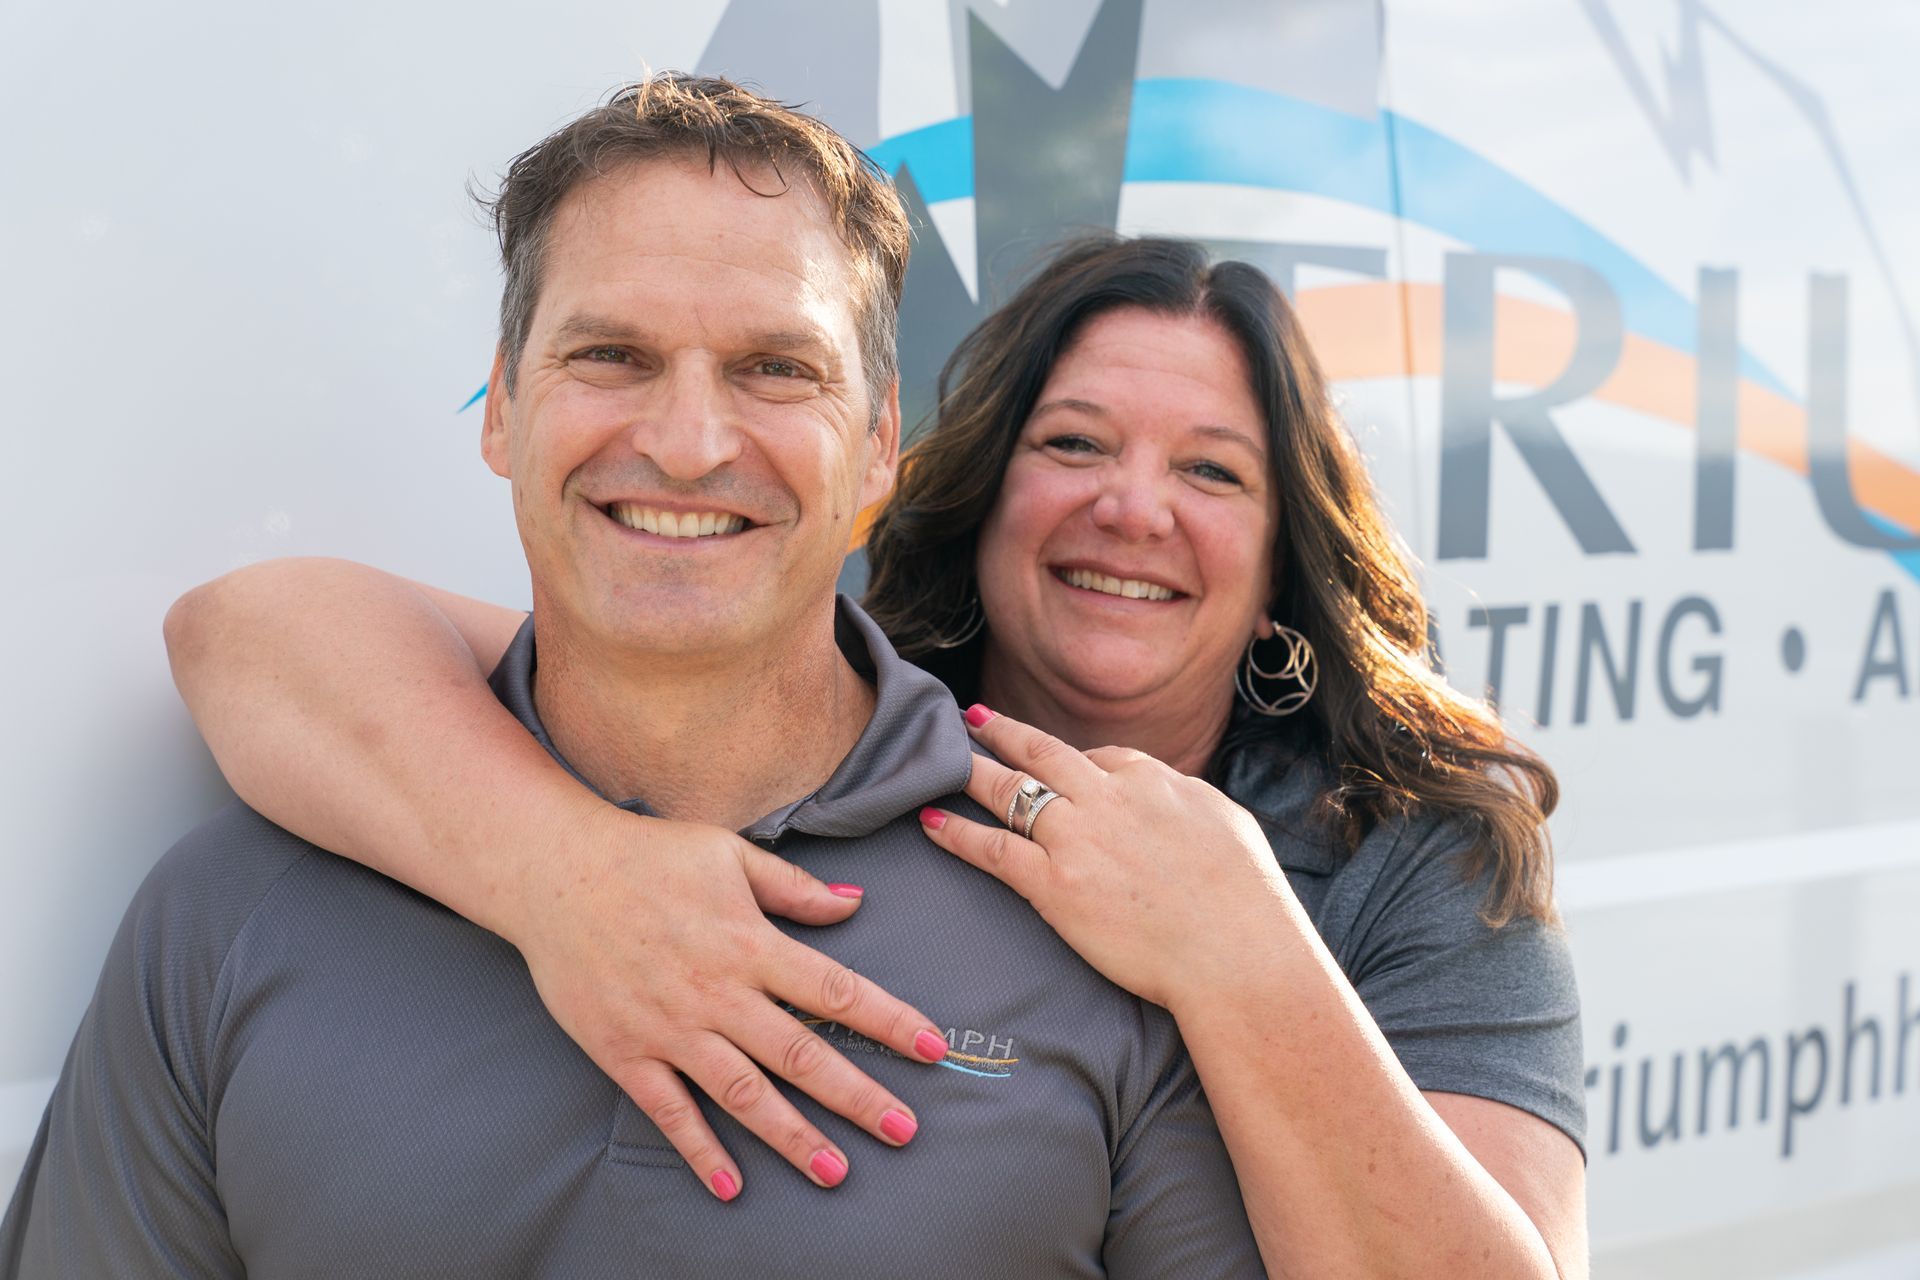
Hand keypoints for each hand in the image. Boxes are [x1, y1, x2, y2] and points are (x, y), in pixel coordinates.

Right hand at [505, 798, 950, 1200]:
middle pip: (800, 1055)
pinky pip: (668, 1110)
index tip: (933, 1048)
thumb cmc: (648, 855)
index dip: (888, 1021)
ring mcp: (670, 1027)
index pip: (834, 990)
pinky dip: (700, 1150)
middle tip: (904, 1130)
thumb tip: (855, 904)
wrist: (553, 872)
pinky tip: (731, 1185)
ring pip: (742, 1094)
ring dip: (792, 1136)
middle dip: (857, 1096)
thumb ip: (794, 887)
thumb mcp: (729, 853)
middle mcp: (717, 993)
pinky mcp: (624, 1051)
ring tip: (836, 1172)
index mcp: (749, 942)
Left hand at [917, 705, 1293, 1010]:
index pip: (1100, 756)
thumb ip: (1186, 801)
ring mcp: (1076, 839)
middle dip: (1003, 733)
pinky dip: (956, 832)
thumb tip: (1172, 796)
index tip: (1048, 758)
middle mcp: (1107, 797)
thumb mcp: (1226, 822)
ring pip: (1008, 791)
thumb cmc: (1248, 900)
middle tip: (973, 719)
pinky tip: (930, 821)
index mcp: (1152, 779)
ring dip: (970, 770)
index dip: (1071, 759)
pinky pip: (991, 849)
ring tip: (940, 758)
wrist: (1237, 954)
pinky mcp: (1054, 885)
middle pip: (1042, 754)